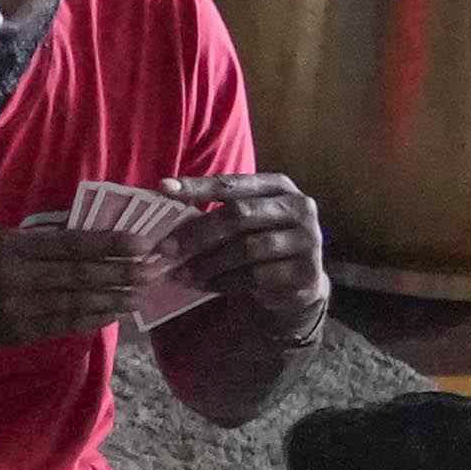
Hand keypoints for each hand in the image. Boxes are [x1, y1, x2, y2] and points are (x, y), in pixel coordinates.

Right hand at [0, 214, 171, 350]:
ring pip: (78, 302)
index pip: (70, 245)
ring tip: (141, 292)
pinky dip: (93, 317)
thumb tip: (92, 239)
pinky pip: (66, 324)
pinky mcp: (21, 333)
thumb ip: (39, 243)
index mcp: (11, 248)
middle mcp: (16, 278)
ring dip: (114, 297)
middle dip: (122, 272)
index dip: (109, 244)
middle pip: (80, 275)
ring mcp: (18, 309)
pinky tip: (113, 311)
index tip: (141, 242)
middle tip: (154, 269)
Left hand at [172, 180, 324, 322]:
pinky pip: (255, 276)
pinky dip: (223, 282)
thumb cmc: (261, 240)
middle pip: (239, 215)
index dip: (197, 186)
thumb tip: (166, 209)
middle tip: (165, 249)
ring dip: (207, 263)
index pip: (232, 183)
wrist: (299, 279)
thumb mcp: (244, 220)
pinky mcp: (305, 272)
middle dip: (197, 233)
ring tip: (180, 274)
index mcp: (278, 186)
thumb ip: (216, 210)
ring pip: (246, 249)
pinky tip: (203, 286)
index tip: (163, 188)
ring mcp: (307, 240)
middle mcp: (299, 207)